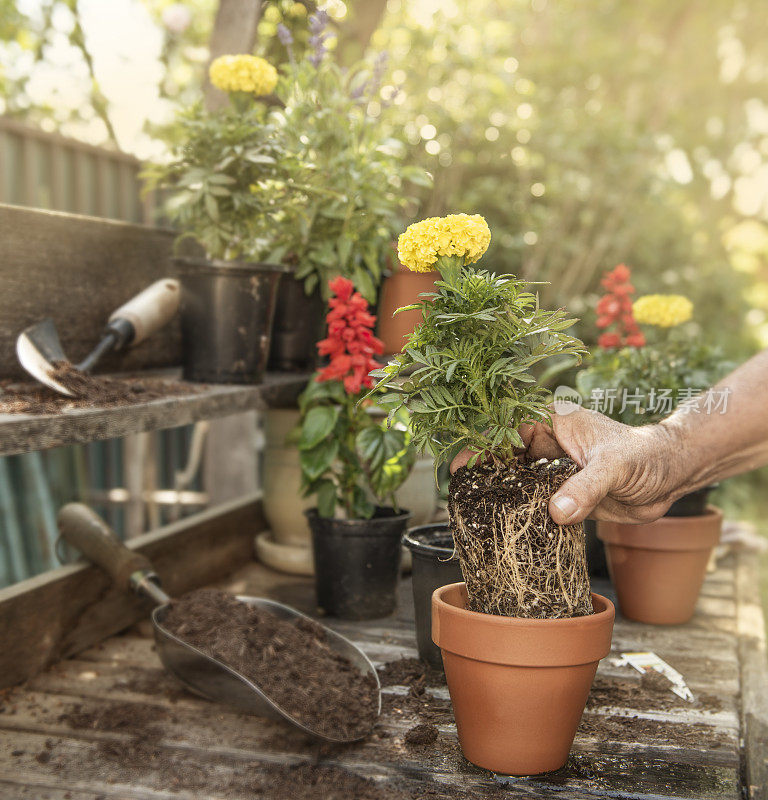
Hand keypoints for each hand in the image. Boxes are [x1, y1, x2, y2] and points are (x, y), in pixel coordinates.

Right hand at [450, 406, 683, 524]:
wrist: (670, 477)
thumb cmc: (645, 458)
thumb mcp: (614, 468)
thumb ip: (585, 488)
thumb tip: (556, 512)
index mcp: (553, 421)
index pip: (506, 429)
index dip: (481, 446)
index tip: (461, 468)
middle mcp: (547, 442)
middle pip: (503, 454)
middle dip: (482, 471)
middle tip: (461, 494)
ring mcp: (552, 468)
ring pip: (514, 478)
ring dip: (497, 492)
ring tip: (474, 510)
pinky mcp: (561, 492)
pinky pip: (531, 500)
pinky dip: (517, 510)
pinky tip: (503, 524)